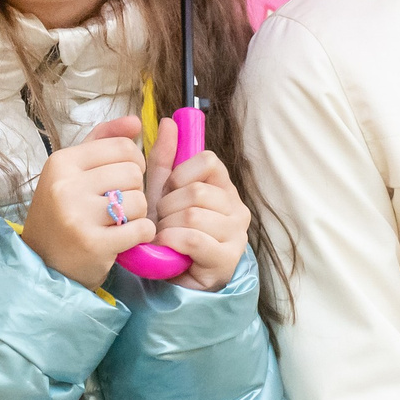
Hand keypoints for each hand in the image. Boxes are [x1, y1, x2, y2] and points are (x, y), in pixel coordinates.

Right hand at [20, 117, 154, 287]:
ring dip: (137, 215)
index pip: (122, 147)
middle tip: (117, 206)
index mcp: (62, 162)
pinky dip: (141, 235)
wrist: (42, 264)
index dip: (133, 162)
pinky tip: (126, 239)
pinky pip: (141, 229)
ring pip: (139, 201)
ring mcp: (77, 216)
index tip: (122, 179)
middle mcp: (66, 185)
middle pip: (133, 173)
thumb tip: (136, 121)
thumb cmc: (61, 214)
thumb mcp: (73, 171)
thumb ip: (102, 141)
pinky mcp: (92, 244)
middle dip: (134, 190)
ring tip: (117, 223)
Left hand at [152, 142, 249, 291]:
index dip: (180, 174)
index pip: (208, 161)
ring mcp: (236, 235)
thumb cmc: (170, 231)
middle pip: (198, 191)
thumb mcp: (163, 192)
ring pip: (194, 214)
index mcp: (224, 187)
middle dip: (168, 206)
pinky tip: (168, 246)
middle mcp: (237, 208)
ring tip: (165, 235)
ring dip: (168, 225)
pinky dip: (172, 240)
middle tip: (162, 220)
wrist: (173, 276)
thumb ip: (165, 158)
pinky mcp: (226, 259)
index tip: (168, 191)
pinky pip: (193, 238)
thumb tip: (169, 122)